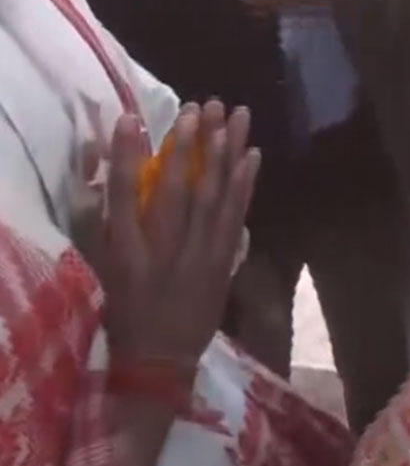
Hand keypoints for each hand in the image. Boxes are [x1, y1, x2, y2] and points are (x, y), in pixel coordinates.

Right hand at [85, 102, 257, 370]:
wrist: (159, 360)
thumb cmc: (123, 310)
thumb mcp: (101, 269)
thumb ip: (99, 221)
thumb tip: (102, 172)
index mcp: (126, 255)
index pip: (124, 197)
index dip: (127, 157)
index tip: (132, 118)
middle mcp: (164, 252)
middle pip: (180, 190)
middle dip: (191, 145)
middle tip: (201, 104)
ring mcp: (200, 256)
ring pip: (215, 197)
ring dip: (226, 153)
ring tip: (236, 114)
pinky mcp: (224, 262)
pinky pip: (238, 216)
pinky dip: (245, 184)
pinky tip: (253, 155)